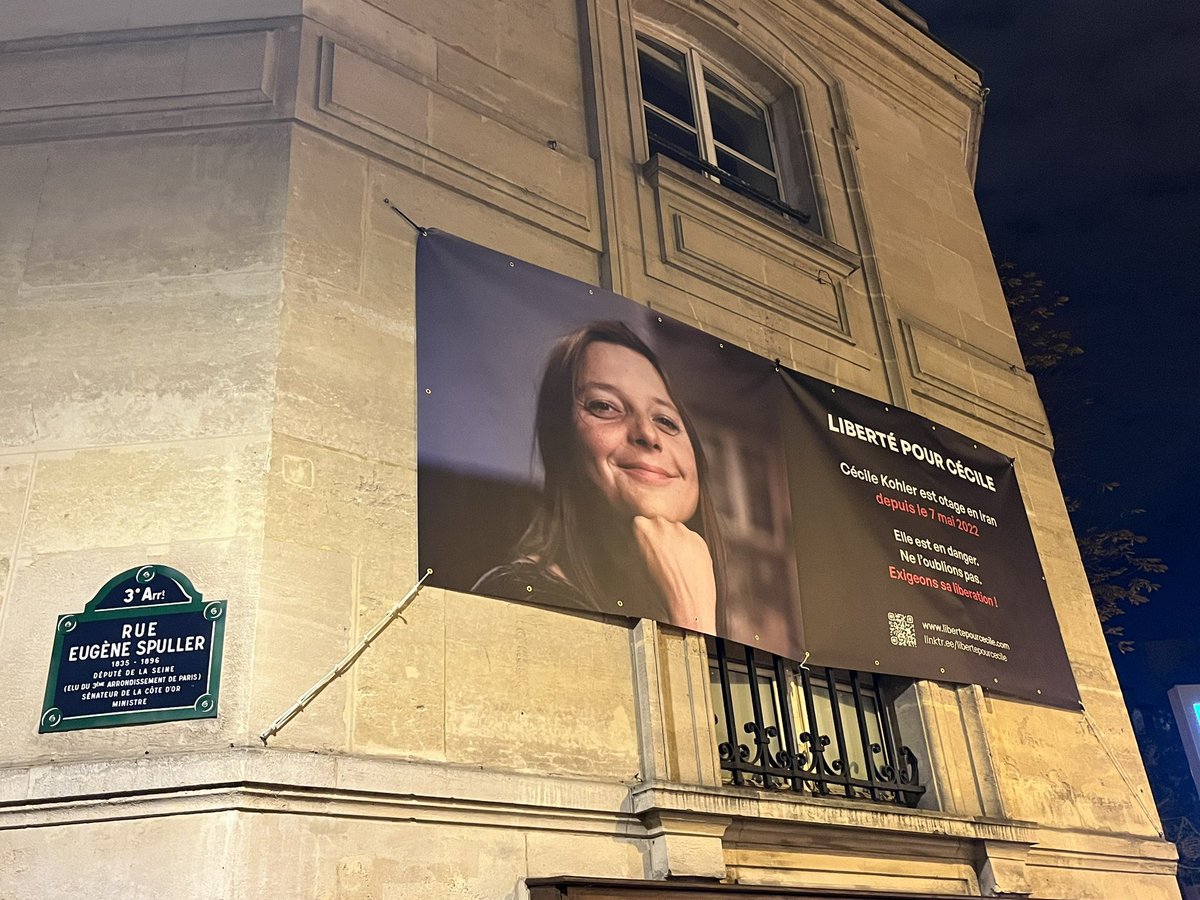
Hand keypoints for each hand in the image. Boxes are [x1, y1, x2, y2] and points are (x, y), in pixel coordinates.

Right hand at [632, 516, 716, 632]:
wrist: (687, 604)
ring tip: (673, 566)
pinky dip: (688, 550)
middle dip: (660, 538)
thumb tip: (639, 542)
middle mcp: (665, 526)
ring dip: (675, 543)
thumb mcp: (636, 567)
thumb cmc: (660, 591)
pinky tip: (685, 567)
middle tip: (659, 558)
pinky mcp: (700, 540)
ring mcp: (684, 532)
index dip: (643, 537)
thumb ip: (637, 547)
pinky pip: (691, 541)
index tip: (645, 546)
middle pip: (660, 525)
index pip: (640, 523)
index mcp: (644, 529)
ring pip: (677, 533)